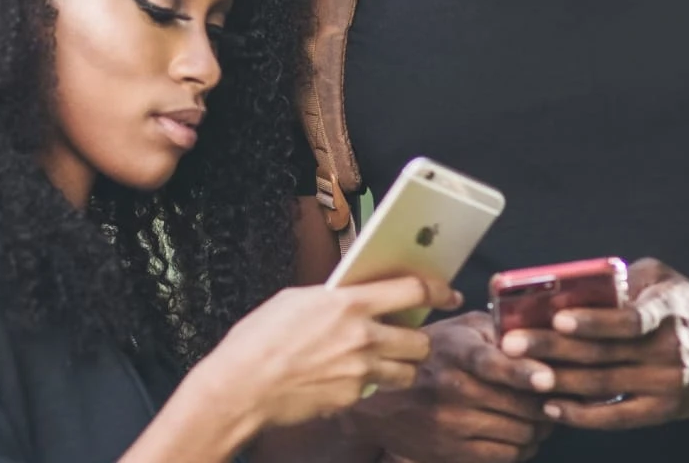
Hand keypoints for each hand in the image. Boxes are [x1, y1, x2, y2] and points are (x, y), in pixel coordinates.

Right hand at [192, 276, 457, 429]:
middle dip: (417, 338)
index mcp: (348, 303)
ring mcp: (360, 372)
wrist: (241, 388)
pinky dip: (370, 385)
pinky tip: (346, 378)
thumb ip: (334, 297)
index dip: (438, 290)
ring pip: (407, 371)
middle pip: (421, 339)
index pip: (413, 290)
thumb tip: (355, 294)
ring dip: (401, 365)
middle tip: (406, 335)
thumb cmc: (258, 341)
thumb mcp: (295, 300)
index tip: (447, 293)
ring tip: (381, 360)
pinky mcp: (352, 398)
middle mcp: (362, 337)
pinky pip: (376, 390)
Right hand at [345, 311, 555, 462]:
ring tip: (540, 418)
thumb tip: (537, 336)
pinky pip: (506, 455)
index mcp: (455, 352)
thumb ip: (496, 328)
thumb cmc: (431, 356)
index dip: (522, 372)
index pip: (491, 363)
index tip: (548, 379)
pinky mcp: (451, 452)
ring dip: (539, 428)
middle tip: (554, 399)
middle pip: (519, 405)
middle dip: (547, 404)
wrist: (380, 403)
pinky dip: (523, 448)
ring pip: (519, 434)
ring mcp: (451, 425)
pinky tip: (523, 436)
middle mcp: (452, 389)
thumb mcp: (457, 329)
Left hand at [498, 258, 688, 429]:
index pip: (629, 320)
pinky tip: (550, 406)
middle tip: (510, 344)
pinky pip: (615, 417)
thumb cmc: (688, 305)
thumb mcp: (664, 278)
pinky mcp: (661, 410)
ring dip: (557, 381)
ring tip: (518, 373)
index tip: (558, 319)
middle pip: (603, 354)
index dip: (593, 322)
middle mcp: (669, 350)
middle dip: (551, 350)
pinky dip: (581, 415)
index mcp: (670, 310)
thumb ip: (624, 279)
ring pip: (602, 385)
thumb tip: (571, 282)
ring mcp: (666, 385)